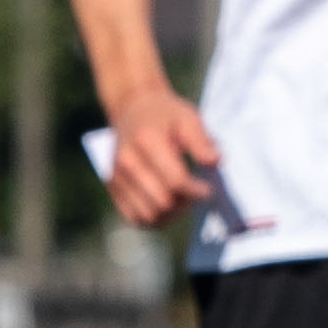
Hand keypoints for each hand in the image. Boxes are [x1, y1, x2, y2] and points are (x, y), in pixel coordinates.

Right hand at [98, 86, 221, 230]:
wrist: (132, 109)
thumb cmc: (165, 114)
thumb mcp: (188, 117)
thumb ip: (201, 140)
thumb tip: (215, 162)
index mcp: (146, 140)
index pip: (175, 181)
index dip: (197, 191)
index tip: (209, 188)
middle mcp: (126, 161)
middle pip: (162, 202)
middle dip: (186, 203)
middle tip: (198, 193)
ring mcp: (116, 176)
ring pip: (149, 215)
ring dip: (172, 214)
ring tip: (183, 199)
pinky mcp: (112, 187)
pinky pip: (135, 218)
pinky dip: (155, 218)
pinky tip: (168, 205)